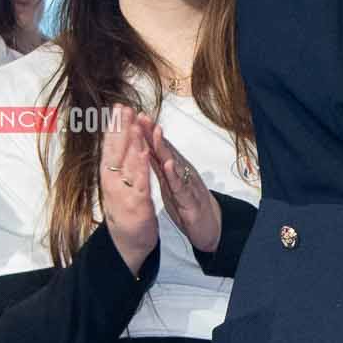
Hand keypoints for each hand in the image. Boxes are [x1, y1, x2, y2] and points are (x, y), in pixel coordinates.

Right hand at [99, 103, 157, 270]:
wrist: (128, 243)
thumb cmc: (124, 210)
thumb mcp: (117, 185)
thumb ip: (117, 163)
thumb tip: (116, 139)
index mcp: (108, 176)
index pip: (109, 146)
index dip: (113, 126)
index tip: (117, 107)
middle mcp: (112, 182)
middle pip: (115, 151)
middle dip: (119, 128)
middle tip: (123, 107)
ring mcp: (123, 193)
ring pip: (126, 164)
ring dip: (129, 143)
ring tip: (133, 124)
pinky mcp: (137, 204)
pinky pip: (139, 182)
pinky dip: (141, 166)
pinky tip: (145, 152)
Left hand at [138, 115, 219, 253]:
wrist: (209, 226)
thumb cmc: (188, 203)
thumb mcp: (169, 183)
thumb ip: (159, 166)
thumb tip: (145, 148)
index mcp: (172, 169)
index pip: (157, 147)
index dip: (145, 132)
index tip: (133, 116)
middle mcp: (180, 172)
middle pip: (165, 149)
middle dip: (152, 132)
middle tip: (142, 116)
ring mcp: (186, 184)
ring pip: (174, 163)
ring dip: (164, 147)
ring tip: (155, 132)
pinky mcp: (190, 200)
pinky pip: (181, 187)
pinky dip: (175, 175)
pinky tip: (169, 165)